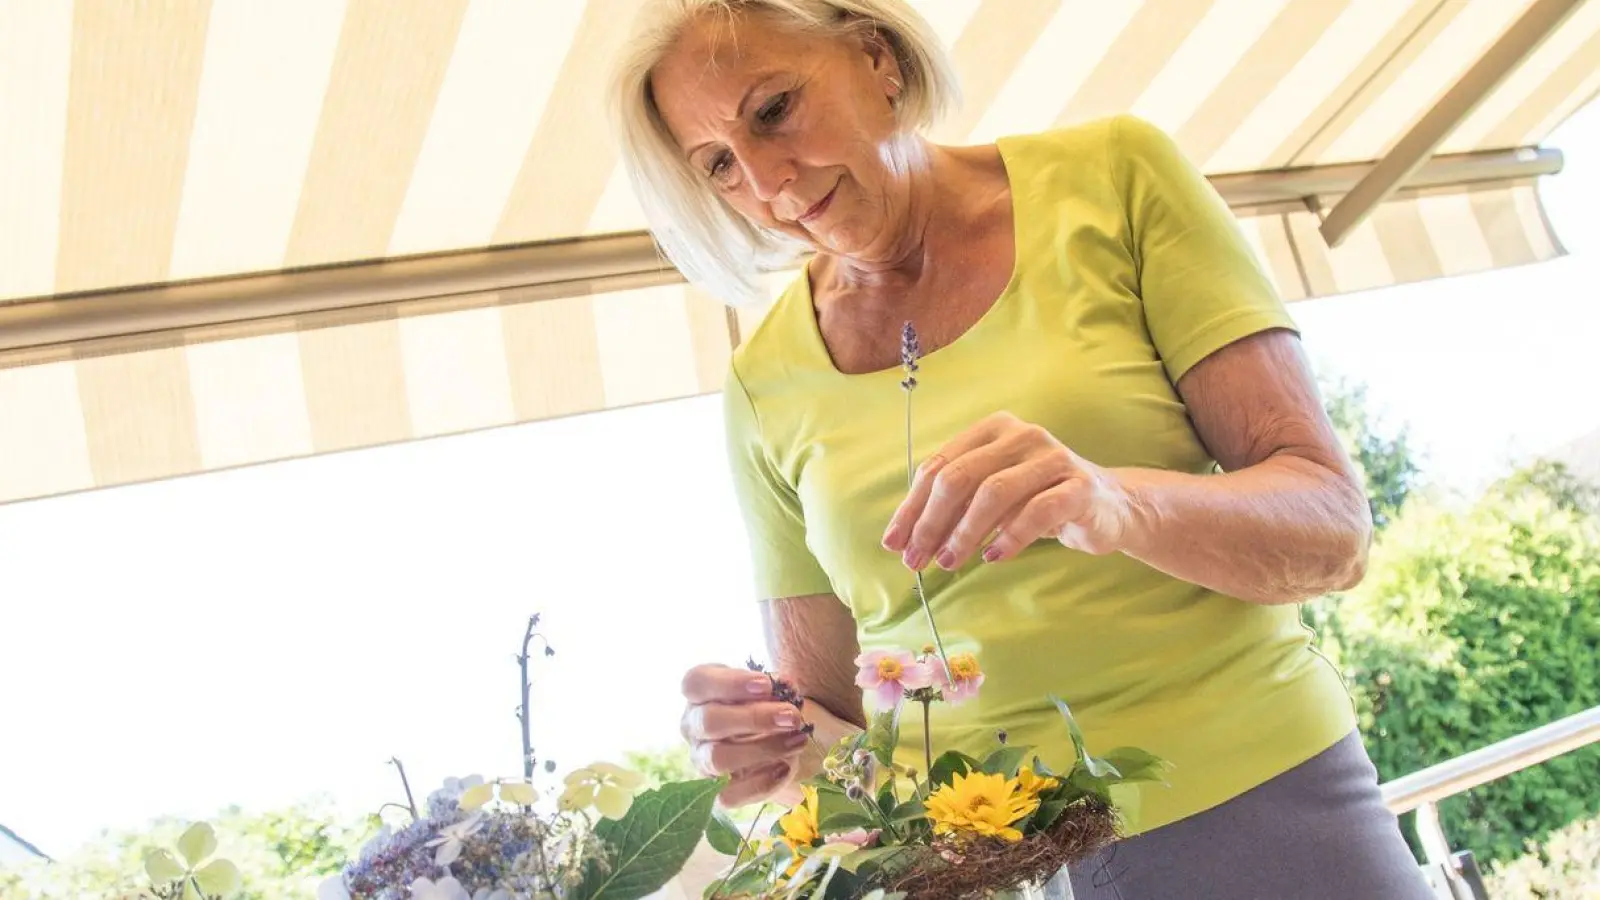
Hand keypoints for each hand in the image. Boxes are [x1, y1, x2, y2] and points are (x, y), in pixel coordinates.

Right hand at [680, 664, 811, 806]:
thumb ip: (775, 687)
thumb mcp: (766, 689)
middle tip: (791, 716)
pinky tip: (785, 767)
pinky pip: (730, 795)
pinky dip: (761, 783)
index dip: (730, 683)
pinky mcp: (715, 790)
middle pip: (708, 721)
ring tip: (797, 740)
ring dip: (762, 749)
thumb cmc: (762, 703)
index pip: (697, 683)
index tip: (767, 685)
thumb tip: (786, 687)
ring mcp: (701, 759)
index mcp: (699, 693)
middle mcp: (693, 725)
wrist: (771, 739)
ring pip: (718, 758)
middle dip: (754, 718)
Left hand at [881, 411, 1132, 568]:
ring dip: (964, 532)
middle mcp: (1021, 435)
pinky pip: (1037, 512)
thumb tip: (902, 540)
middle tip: (916, 559)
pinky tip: (993, 557)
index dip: (912, 507)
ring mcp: (1053, 458)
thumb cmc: (1037, 501)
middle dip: (931, 521)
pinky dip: (1009, 537)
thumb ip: (952, 509)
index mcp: (992, 430)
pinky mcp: (1080, 486)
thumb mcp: (990, 498)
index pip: (939, 466)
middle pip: (960, 477)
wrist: (1106, 506)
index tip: (894, 544)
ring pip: (994, 493)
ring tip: (949, 562)